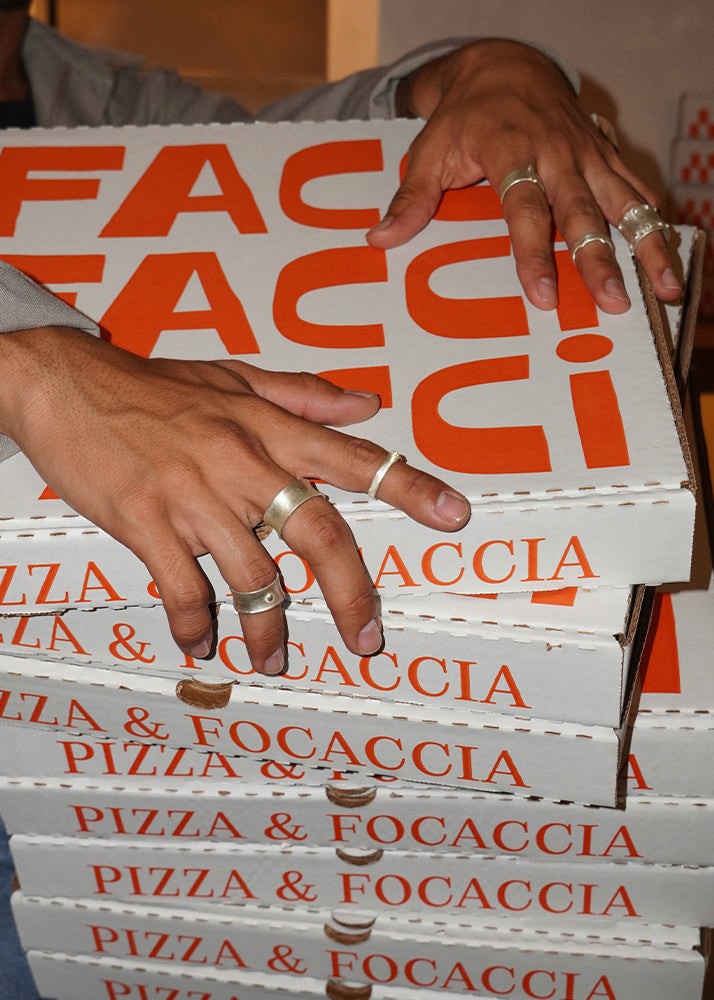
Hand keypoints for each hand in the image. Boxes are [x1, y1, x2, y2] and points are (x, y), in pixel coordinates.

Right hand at [0, 327, 469, 672]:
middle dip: (351, 592)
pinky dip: (194, 624)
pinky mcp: (145, 521)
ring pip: (252, 574)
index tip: (453, 515)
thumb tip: (368, 405)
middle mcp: (240, 460)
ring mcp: (192, 494)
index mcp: (267, 426)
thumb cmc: (153, 384)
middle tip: (367, 639)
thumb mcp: (232, 376)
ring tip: (270, 658)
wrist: (65, 383)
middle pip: (316, 533)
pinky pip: (182, 588)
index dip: (408, 487)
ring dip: (265, 628)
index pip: (352, 459)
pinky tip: (198, 643)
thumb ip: (304, 394)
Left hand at [367, 39, 679, 312]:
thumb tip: (379, 240)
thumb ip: (411, 198)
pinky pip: (638, 189)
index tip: (543, 296)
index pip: (526, 210)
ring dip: (648, 245)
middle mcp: (558, 154)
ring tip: (665, 288)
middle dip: (600, 260)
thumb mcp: (430, 150)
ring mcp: (588, 155)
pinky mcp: (606, 156)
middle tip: (613, 303)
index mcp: (513, 152)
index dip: (536, 254)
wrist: (506, 65)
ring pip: (626, 202)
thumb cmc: (464, 116)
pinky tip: (665, 258)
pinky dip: (655, 221)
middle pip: (584, 213)